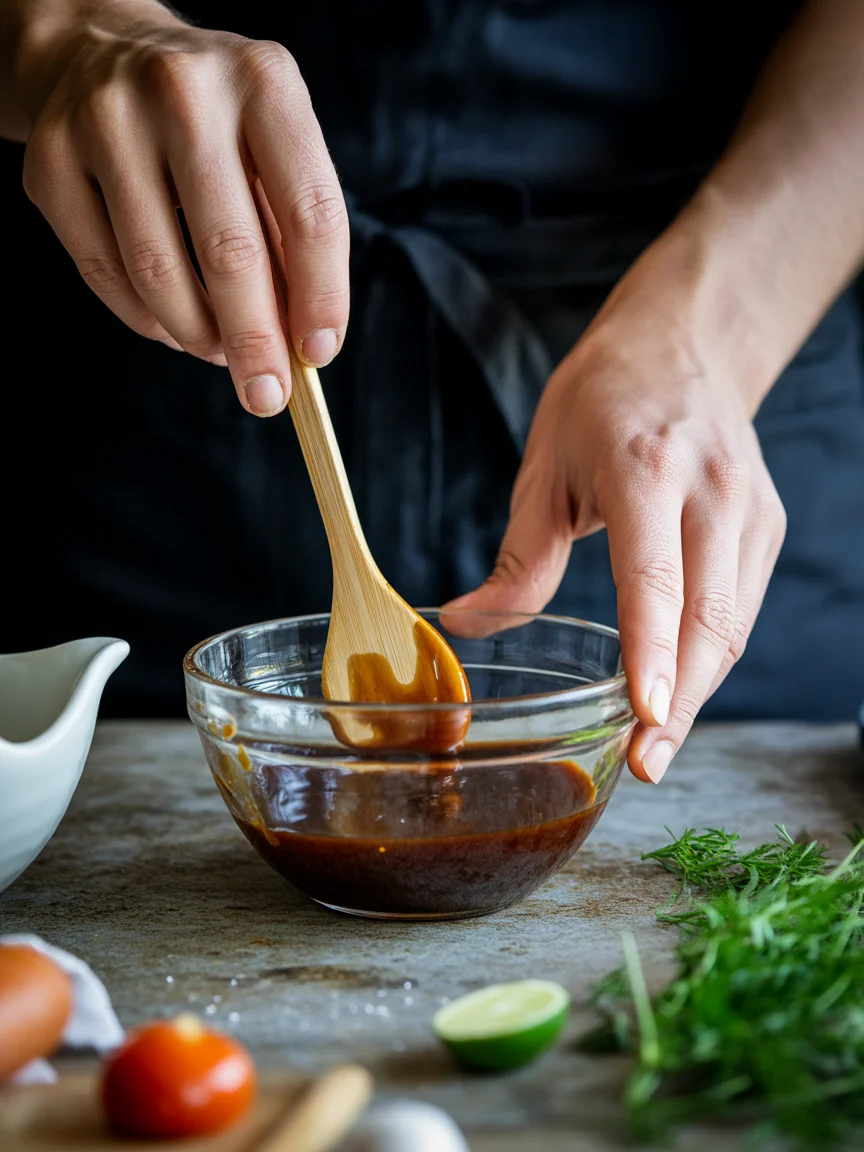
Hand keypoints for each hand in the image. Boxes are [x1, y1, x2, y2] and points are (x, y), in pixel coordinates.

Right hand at [20, 3, 348, 414]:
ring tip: (219, 352)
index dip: (321, 297)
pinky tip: (172, 327)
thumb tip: (302, 344)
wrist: (102, 48)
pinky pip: (103, 272)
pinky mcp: (49, 158)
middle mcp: (183, 92)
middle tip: (266, 394)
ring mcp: (106, 120)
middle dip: (254, 342)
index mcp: (263, 83)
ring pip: (158, 272)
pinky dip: (145, 318)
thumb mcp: (273, 147)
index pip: (310, 212)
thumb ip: (293, 237)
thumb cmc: (215, 122)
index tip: (317, 355)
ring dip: (197, 335)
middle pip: (229, 252)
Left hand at [448, 237, 786, 782]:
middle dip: (682, 702)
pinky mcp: (766, 527)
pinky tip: (679, 691)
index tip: (646, 716)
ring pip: (733, 624)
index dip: (652, 651)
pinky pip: (741, 609)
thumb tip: (465, 624)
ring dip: (699, 692)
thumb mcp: (544, 467)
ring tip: (654, 745)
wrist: (684, 344)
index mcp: (645, 466)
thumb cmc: (603, 400)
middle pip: (707, 617)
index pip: (654, 575)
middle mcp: (711, 489)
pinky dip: (711, 658)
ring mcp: (749, 508)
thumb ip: (520, 556)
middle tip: (643, 764)